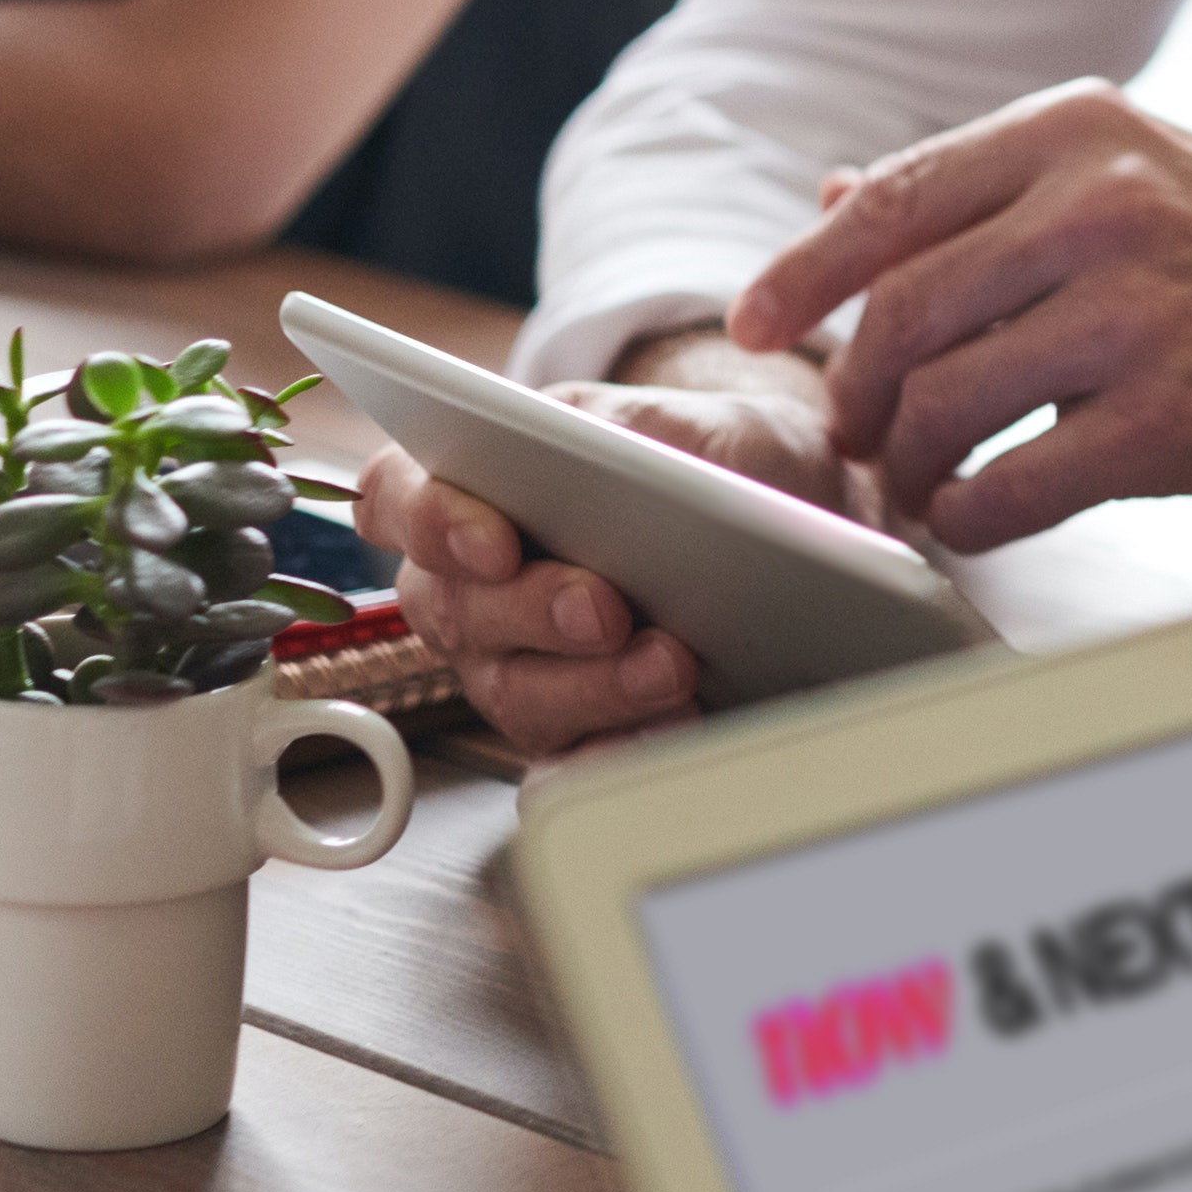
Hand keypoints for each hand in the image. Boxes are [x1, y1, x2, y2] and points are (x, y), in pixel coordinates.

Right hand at [353, 334, 855, 755]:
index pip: (398, 500)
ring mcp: (516, 668)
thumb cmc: (713, 464)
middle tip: (604, 609)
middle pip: (457, 610)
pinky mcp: (573, 735)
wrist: (793, 520)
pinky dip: (615, 755)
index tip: (493, 540)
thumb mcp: (679, 424)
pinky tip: (670, 731)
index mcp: (476, 490)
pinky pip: (565, 767)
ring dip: (594, 686)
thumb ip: (625, 431)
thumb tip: (600, 459)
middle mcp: (477, 589)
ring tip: (671, 666)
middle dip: (532, 611)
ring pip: (516, 694)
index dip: (429, 521)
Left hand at [730, 84, 1191, 543]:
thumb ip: (995, 185)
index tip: (757, 321)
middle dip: (856, 388)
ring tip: (916, 481)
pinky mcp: (1172, 420)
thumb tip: (841, 195)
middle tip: (853, 431)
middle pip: (905, 310)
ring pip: (946, 402)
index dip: (804, 271)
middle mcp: (1107, 210)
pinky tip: (979, 514)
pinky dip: (972, 513)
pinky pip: (1015, 483)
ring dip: (908, 460)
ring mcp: (1140, 316)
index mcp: (1086, 133)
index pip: (896, 200)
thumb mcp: (1144, 168)